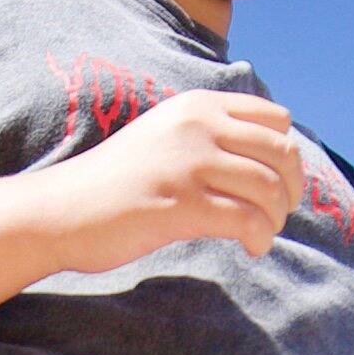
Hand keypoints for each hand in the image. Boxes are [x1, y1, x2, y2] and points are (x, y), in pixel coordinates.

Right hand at [24, 88, 303, 272]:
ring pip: (270, 189)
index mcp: (197, 106)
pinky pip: (248, 220)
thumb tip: (273, 161)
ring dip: (276, 220)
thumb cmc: (117, 182)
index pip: (275, 120)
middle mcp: (197, 126)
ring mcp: (189, 164)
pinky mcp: (182, 204)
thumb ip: (210, 137)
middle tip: (278, 215)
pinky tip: (252, 248)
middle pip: (283, 153)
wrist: (61, 210)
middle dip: (292, 190)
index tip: (277, 184)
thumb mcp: (166, 138)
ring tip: (261, 236)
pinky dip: (260, 238)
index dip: (286, 156)